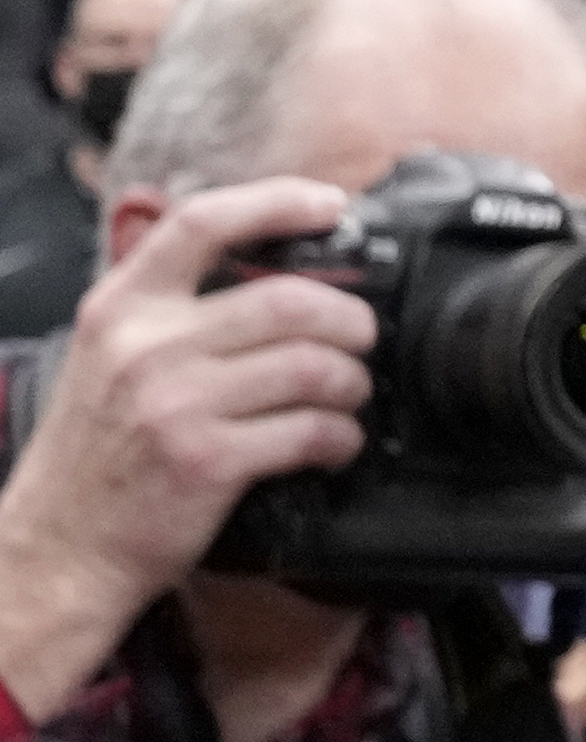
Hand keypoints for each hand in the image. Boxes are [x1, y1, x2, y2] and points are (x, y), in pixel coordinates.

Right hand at [0, 180, 374, 715]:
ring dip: (351, 380)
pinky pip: (309, 430)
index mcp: (120, 309)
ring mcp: (176, 405)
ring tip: (348, 393)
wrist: (57, 552)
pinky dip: (340, 436)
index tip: (332, 204)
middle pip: (290, 300)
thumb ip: (171, 307)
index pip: (203, 223)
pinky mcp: (206, 461)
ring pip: (312, 365)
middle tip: (360, 337)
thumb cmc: (96, 454)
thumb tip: (272, 260)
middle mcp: (146, 348)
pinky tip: (335, 442)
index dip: (279, 201)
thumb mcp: (106, 357)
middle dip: (349, 318)